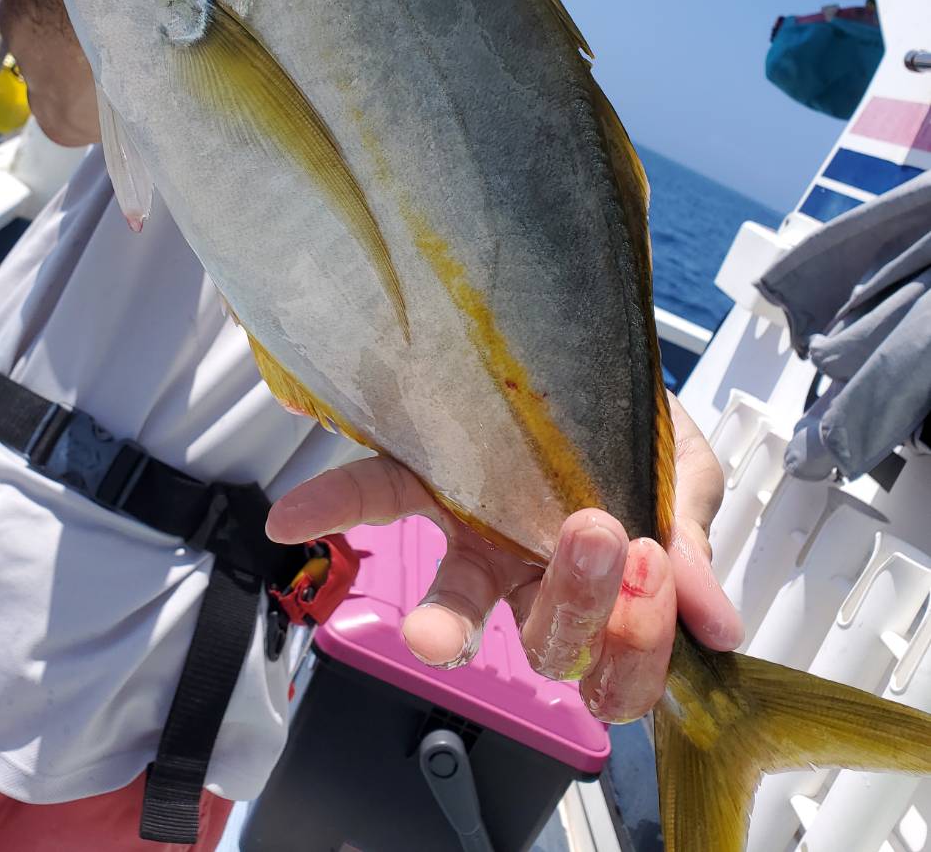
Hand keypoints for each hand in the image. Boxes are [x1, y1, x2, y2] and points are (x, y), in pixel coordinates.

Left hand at [266, 393, 742, 722]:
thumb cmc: (643, 434)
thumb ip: (690, 542)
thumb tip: (717, 625)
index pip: (619, 651)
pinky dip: (333, 504)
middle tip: (595, 533)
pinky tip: (291, 520)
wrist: (601, 356)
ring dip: (453, 616)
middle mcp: (536, 573)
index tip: (654, 574)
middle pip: (547, 635)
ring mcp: (479, 533)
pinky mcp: (428, 479)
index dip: (637, 642)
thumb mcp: (682, 475)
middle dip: (575, 603)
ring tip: (433, 632)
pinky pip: (376, 491)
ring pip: (466, 598)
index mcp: (606, 584)